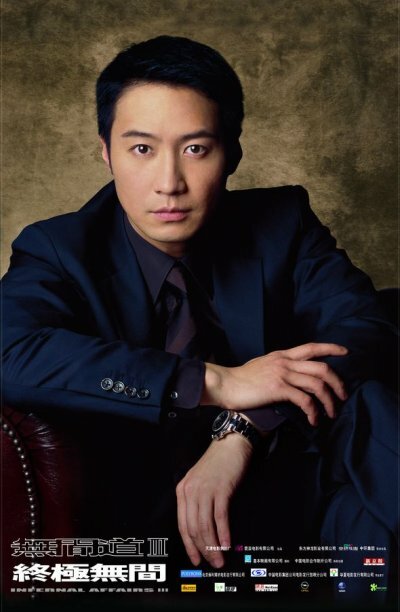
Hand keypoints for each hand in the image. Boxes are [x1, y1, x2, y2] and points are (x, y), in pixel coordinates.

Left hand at [176, 433, 252, 567]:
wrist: (230, 445)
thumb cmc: (217, 464)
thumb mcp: (199, 482)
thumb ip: (196, 501)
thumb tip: (202, 531)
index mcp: (182, 490)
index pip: (182, 525)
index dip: (189, 546)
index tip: (196, 559)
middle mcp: (190, 491)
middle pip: (193, 528)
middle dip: (202, 550)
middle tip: (212, 563)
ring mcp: (205, 490)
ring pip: (205, 525)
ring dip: (213, 546)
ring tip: (220, 558)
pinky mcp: (221, 489)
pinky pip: (220, 517)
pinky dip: (223, 533)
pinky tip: (226, 544)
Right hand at [202, 342, 347, 425]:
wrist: (224, 383)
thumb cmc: (240, 379)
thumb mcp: (262, 365)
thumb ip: (278, 367)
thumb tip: (289, 376)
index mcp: (282, 355)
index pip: (311, 347)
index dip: (331, 348)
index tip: (345, 352)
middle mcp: (285, 362)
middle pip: (322, 367)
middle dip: (338, 382)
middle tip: (343, 396)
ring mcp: (282, 374)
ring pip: (317, 384)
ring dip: (329, 401)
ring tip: (331, 413)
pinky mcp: (278, 388)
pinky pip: (305, 400)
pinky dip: (313, 411)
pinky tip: (313, 419)